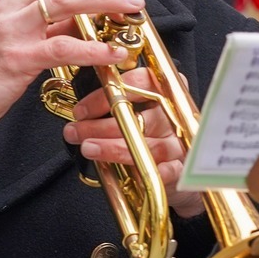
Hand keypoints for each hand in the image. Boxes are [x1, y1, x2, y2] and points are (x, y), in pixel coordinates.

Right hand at [0, 0, 138, 166]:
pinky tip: (112, 53)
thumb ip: (40, 20)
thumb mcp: (3, 33)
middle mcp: (5, 4)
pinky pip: (63, 46)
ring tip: (129, 14)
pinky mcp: (16, 59)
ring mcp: (10, 30)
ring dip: (105, 3)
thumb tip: (80, 16)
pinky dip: (95, 48)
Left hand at [65, 68, 199, 216]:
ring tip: (88, 148)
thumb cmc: (148, 135)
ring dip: (114, 148)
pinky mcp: (182, 168)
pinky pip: (170, 169)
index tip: (82, 110)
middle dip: (102, 125)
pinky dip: (151, 170)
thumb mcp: (133, 113)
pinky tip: (133, 174)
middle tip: (76, 132)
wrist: (176, 169)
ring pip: (149, 145)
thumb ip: (114, 107)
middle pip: (140, 117)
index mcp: (165, 92)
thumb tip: (80, 112)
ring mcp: (180, 142)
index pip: (140, 83)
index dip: (107, 94)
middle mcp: (174, 115)